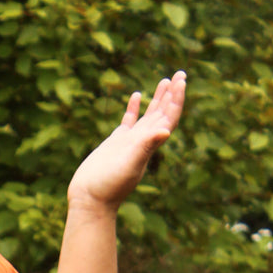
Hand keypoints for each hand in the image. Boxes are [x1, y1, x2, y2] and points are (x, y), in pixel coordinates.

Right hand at [66, 71, 186, 210]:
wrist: (90, 199)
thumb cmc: (109, 185)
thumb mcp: (130, 164)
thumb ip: (147, 145)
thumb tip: (166, 130)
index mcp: (149, 144)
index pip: (169, 117)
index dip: (177, 100)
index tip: (182, 81)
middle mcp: (143, 142)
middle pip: (163, 113)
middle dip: (172, 94)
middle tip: (181, 73)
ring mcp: (130, 142)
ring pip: (148, 115)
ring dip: (158, 98)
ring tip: (166, 80)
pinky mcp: (116, 143)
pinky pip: (129, 121)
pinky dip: (134, 107)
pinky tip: (137, 95)